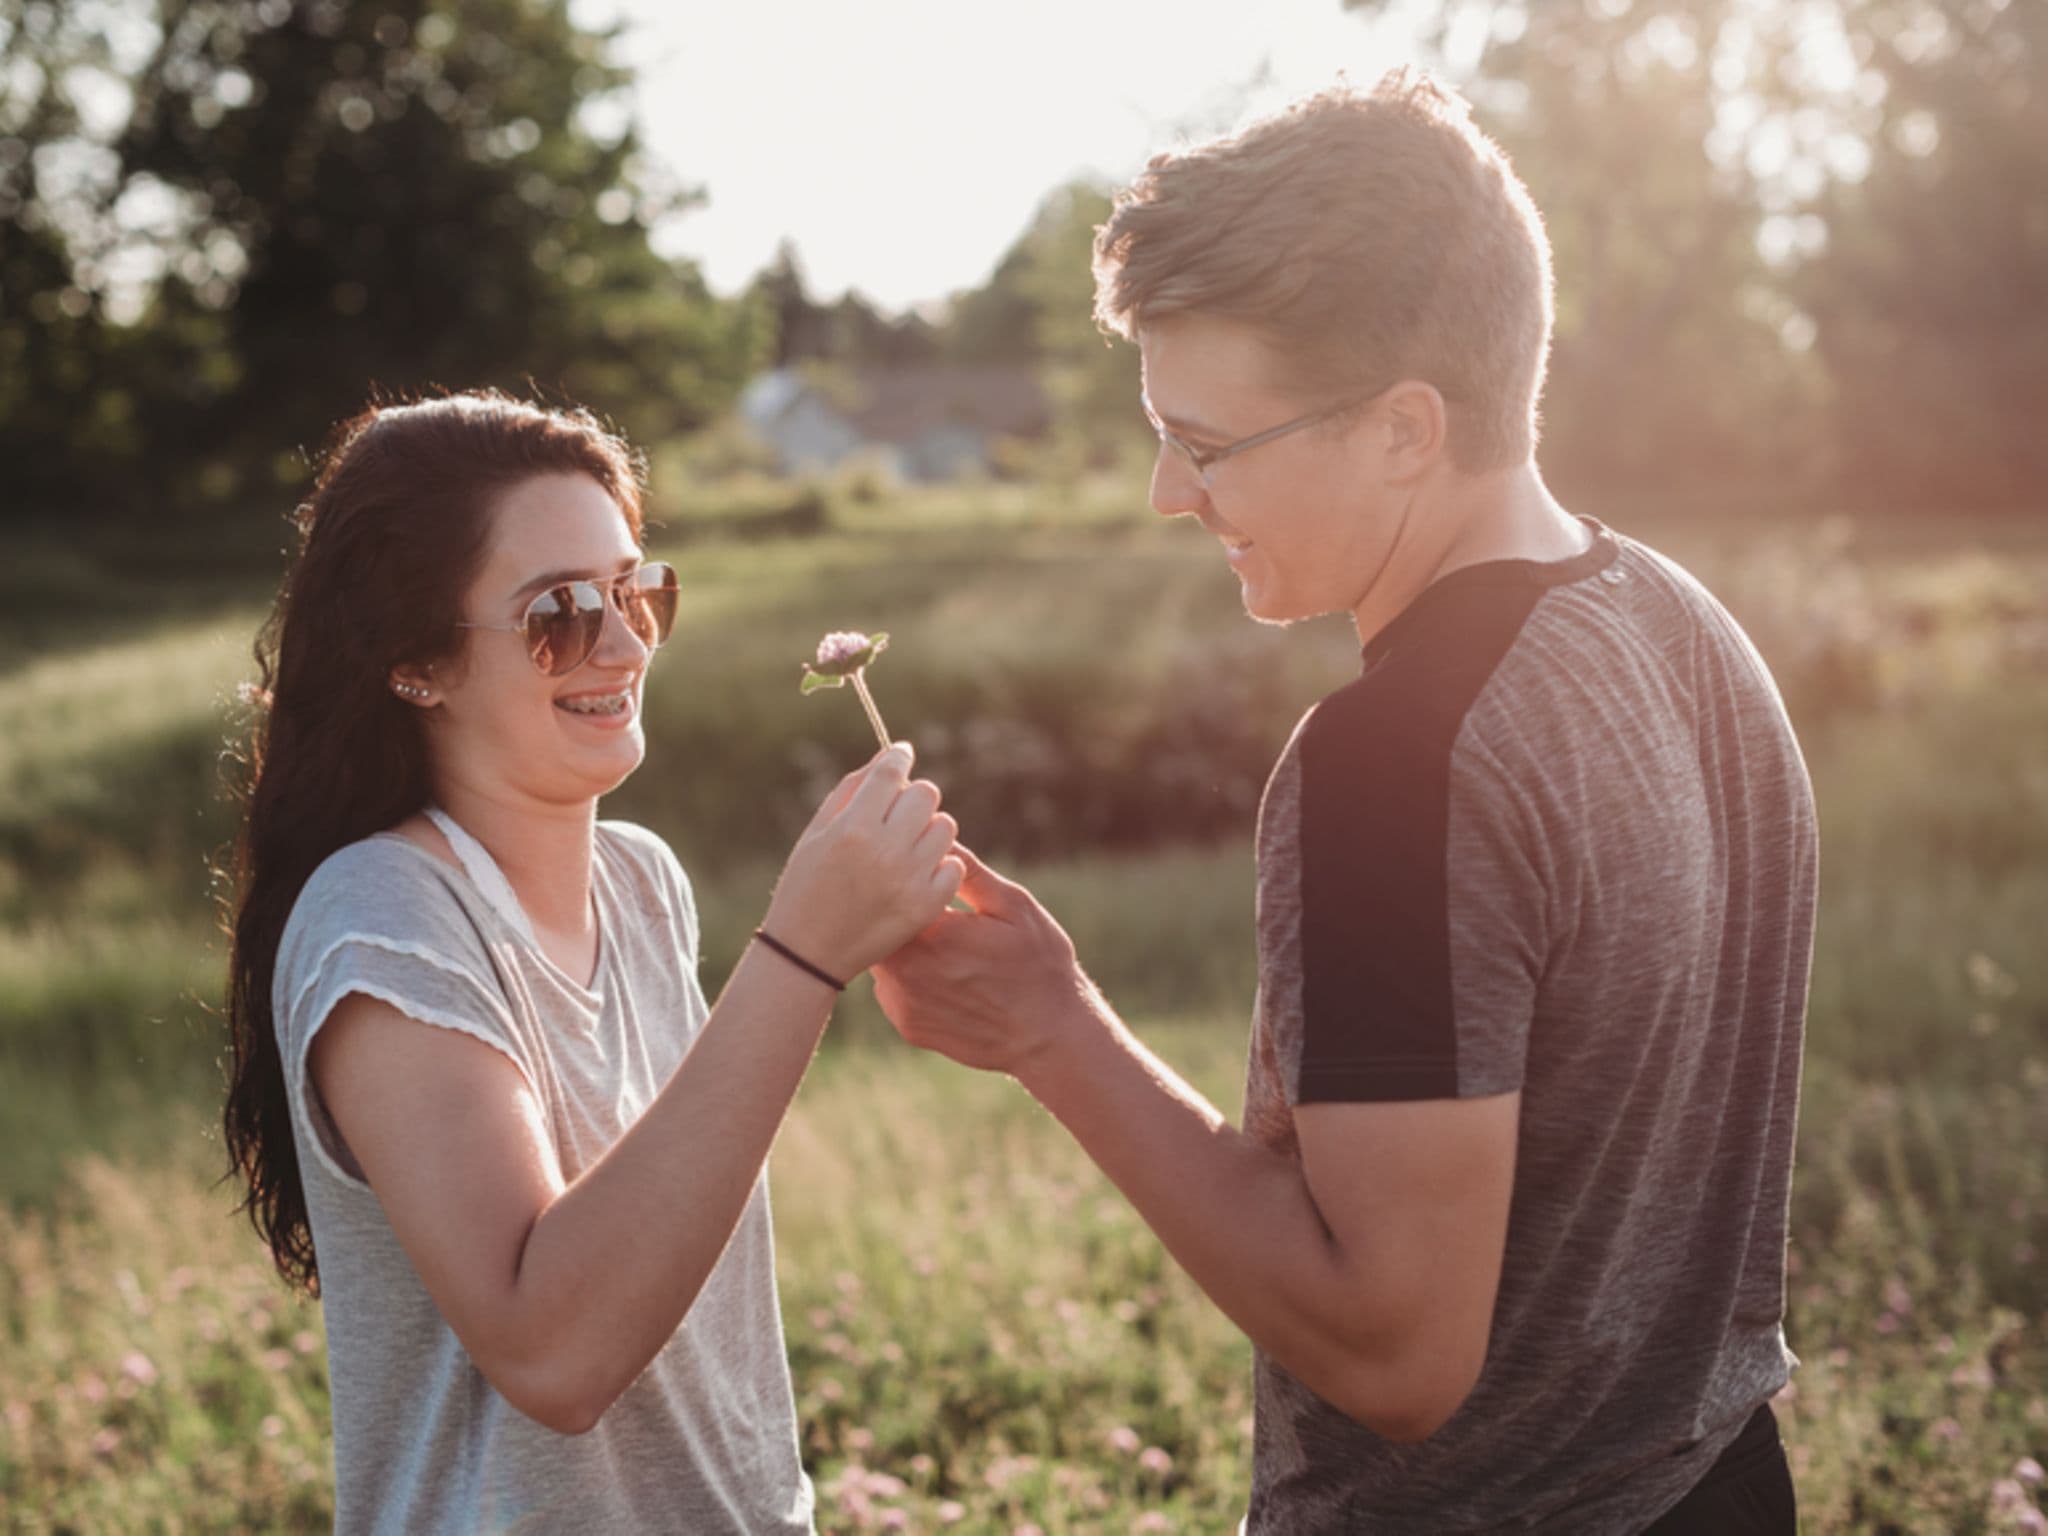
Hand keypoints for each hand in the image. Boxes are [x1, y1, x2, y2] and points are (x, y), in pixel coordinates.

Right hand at [763, 742, 962, 981]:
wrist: (809, 954)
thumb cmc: (806, 886)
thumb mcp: (816, 833)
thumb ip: (851, 790)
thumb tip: (887, 756)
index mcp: (853, 829)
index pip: (891, 773)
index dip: (898, 756)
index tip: (901, 754)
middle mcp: (885, 851)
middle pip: (926, 794)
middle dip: (913, 795)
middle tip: (898, 810)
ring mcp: (909, 880)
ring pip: (945, 826)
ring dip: (928, 827)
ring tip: (906, 844)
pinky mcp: (926, 905)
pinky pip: (954, 864)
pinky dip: (939, 863)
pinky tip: (916, 871)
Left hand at [872, 846, 1102, 1076]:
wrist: (1050, 1036)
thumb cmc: (1040, 964)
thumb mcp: (1013, 906)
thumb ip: (969, 872)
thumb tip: (940, 836)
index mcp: (930, 933)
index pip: (888, 890)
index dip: (898, 877)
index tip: (910, 869)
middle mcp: (906, 971)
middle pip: (876, 926)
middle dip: (893, 910)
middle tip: (927, 907)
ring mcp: (902, 1003)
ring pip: (882, 959)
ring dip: (900, 946)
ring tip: (937, 941)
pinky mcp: (908, 1026)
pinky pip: (892, 991)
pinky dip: (907, 979)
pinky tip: (940, 975)